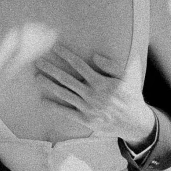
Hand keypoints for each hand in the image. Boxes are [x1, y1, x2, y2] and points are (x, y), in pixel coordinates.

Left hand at [35, 42, 151, 147]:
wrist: (134, 122)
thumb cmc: (129, 96)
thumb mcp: (126, 77)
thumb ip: (111, 65)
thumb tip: (94, 56)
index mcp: (101, 82)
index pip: (79, 65)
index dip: (66, 55)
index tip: (55, 48)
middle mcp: (92, 94)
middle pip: (66, 78)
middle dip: (51, 69)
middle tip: (38, 61)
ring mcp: (87, 108)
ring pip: (64, 94)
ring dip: (49, 85)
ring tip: (37, 77)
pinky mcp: (86, 120)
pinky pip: (67, 112)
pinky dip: (55, 107)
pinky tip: (43, 101)